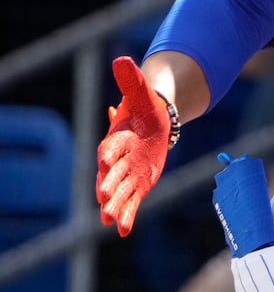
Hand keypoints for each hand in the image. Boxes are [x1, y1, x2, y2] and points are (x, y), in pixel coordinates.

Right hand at [96, 57, 174, 235]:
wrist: (153, 123)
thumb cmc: (145, 109)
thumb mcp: (142, 94)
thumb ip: (132, 81)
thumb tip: (122, 60)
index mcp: (117, 138)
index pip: (109, 147)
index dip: (107, 154)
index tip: (104, 162)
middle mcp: (119, 160)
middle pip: (111, 175)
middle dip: (108, 186)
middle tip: (102, 199)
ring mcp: (127, 174)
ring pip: (120, 193)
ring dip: (115, 206)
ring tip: (109, 220)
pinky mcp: (138, 184)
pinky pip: (132, 202)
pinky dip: (128, 216)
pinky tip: (124, 232)